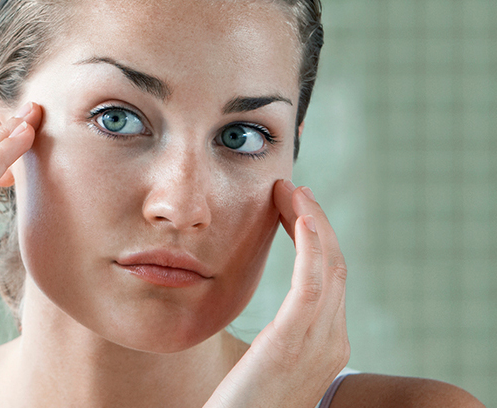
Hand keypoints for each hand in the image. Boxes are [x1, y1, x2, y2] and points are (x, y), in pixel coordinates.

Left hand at [204, 179, 349, 407]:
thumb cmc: (243, 406)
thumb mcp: (269, 369)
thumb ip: (280, 344)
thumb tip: (272, 327)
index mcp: (326, 346)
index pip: (329, 279)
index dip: (316, 241)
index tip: (294, 211)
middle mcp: (332, 343)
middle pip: (334, 266)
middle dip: (315, 223)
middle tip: (292, 191)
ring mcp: (318, 344)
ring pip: (328, 266)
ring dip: (311, 222)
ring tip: (291, 191)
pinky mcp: (292, 342)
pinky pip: (311, 282)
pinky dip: (310, 244)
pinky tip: (299, 216)